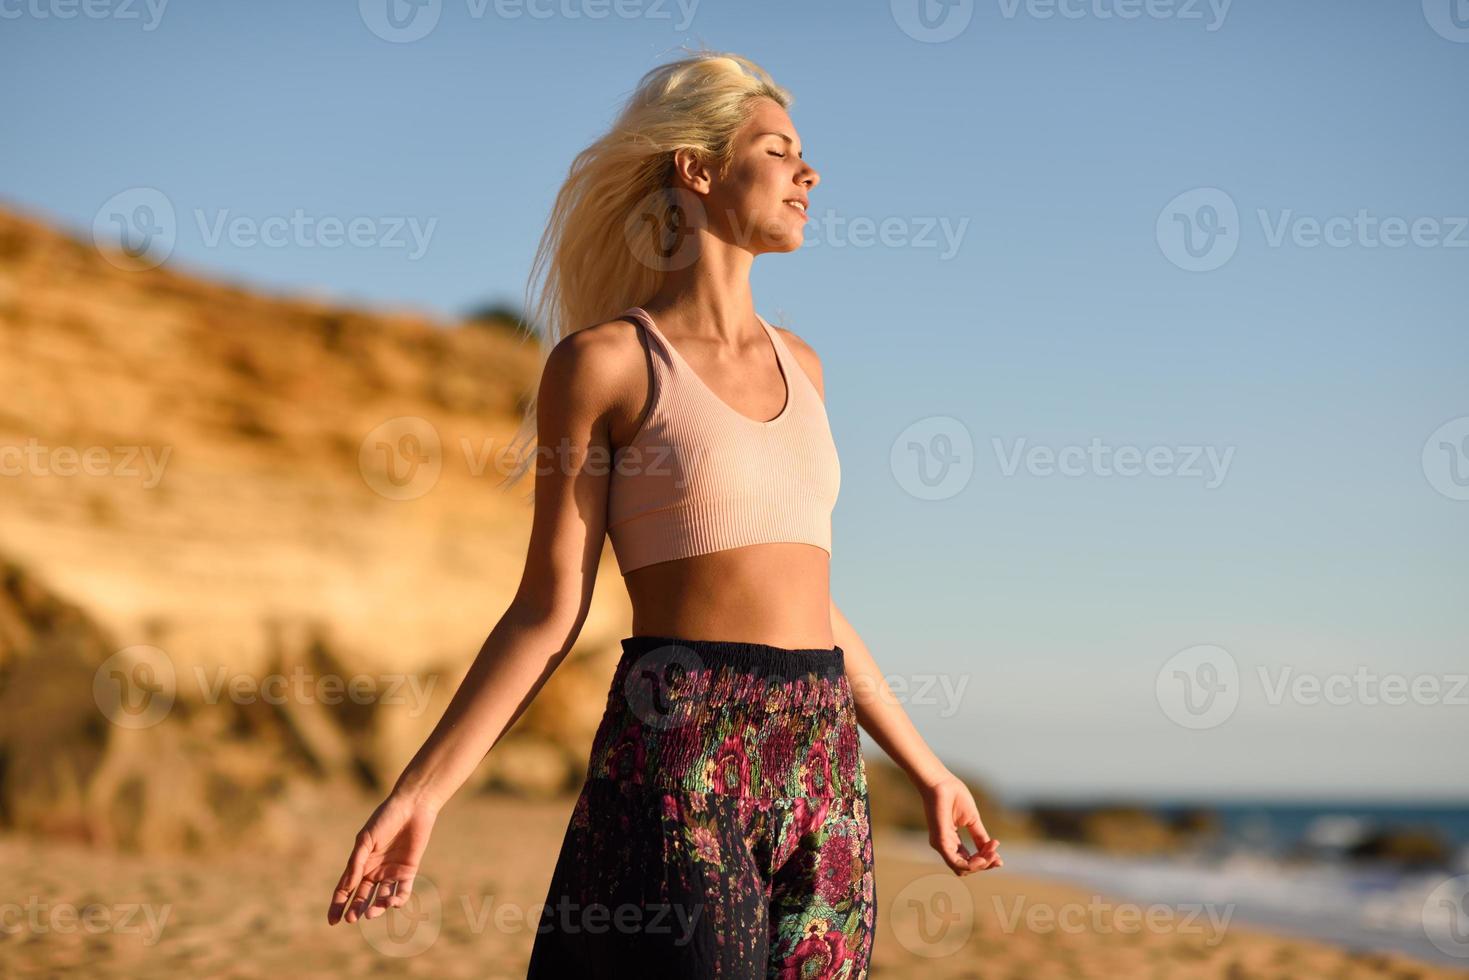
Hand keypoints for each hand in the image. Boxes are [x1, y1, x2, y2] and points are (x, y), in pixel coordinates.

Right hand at [327, 792, 439, 924]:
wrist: (412, 807)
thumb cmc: (384, 819)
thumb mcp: (366, 840)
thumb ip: (357, 863)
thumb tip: (346, 888)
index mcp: (360, 863)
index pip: (346, 889)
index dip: (338, 905)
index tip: (333, 921)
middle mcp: (374, 871)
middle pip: (362, 896)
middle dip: (356, 909)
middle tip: (352, 918)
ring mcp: (391, 872)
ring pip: (382, 897)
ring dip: (376, 907)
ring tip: (371, 912)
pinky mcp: (408, 871)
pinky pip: (402, 891)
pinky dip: (397, 899)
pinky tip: (392, 902)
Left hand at [918, 770, 1002, 875]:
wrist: (941, 783)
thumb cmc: (954, 796)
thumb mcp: (972, 820)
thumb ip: (980, 837)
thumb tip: (993, 853)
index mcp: (953, 842)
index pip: (969, 861)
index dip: (986, 861)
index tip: (999, 856)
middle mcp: (946, 847)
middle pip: (967, 868)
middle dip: (985, 863)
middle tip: (996, 853)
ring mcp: (941, 845)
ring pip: (963, 868)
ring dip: (981, 865)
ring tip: (992, 854)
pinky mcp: (940, 842)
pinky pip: (956, 862)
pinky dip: (972, 863)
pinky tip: (983, 856)